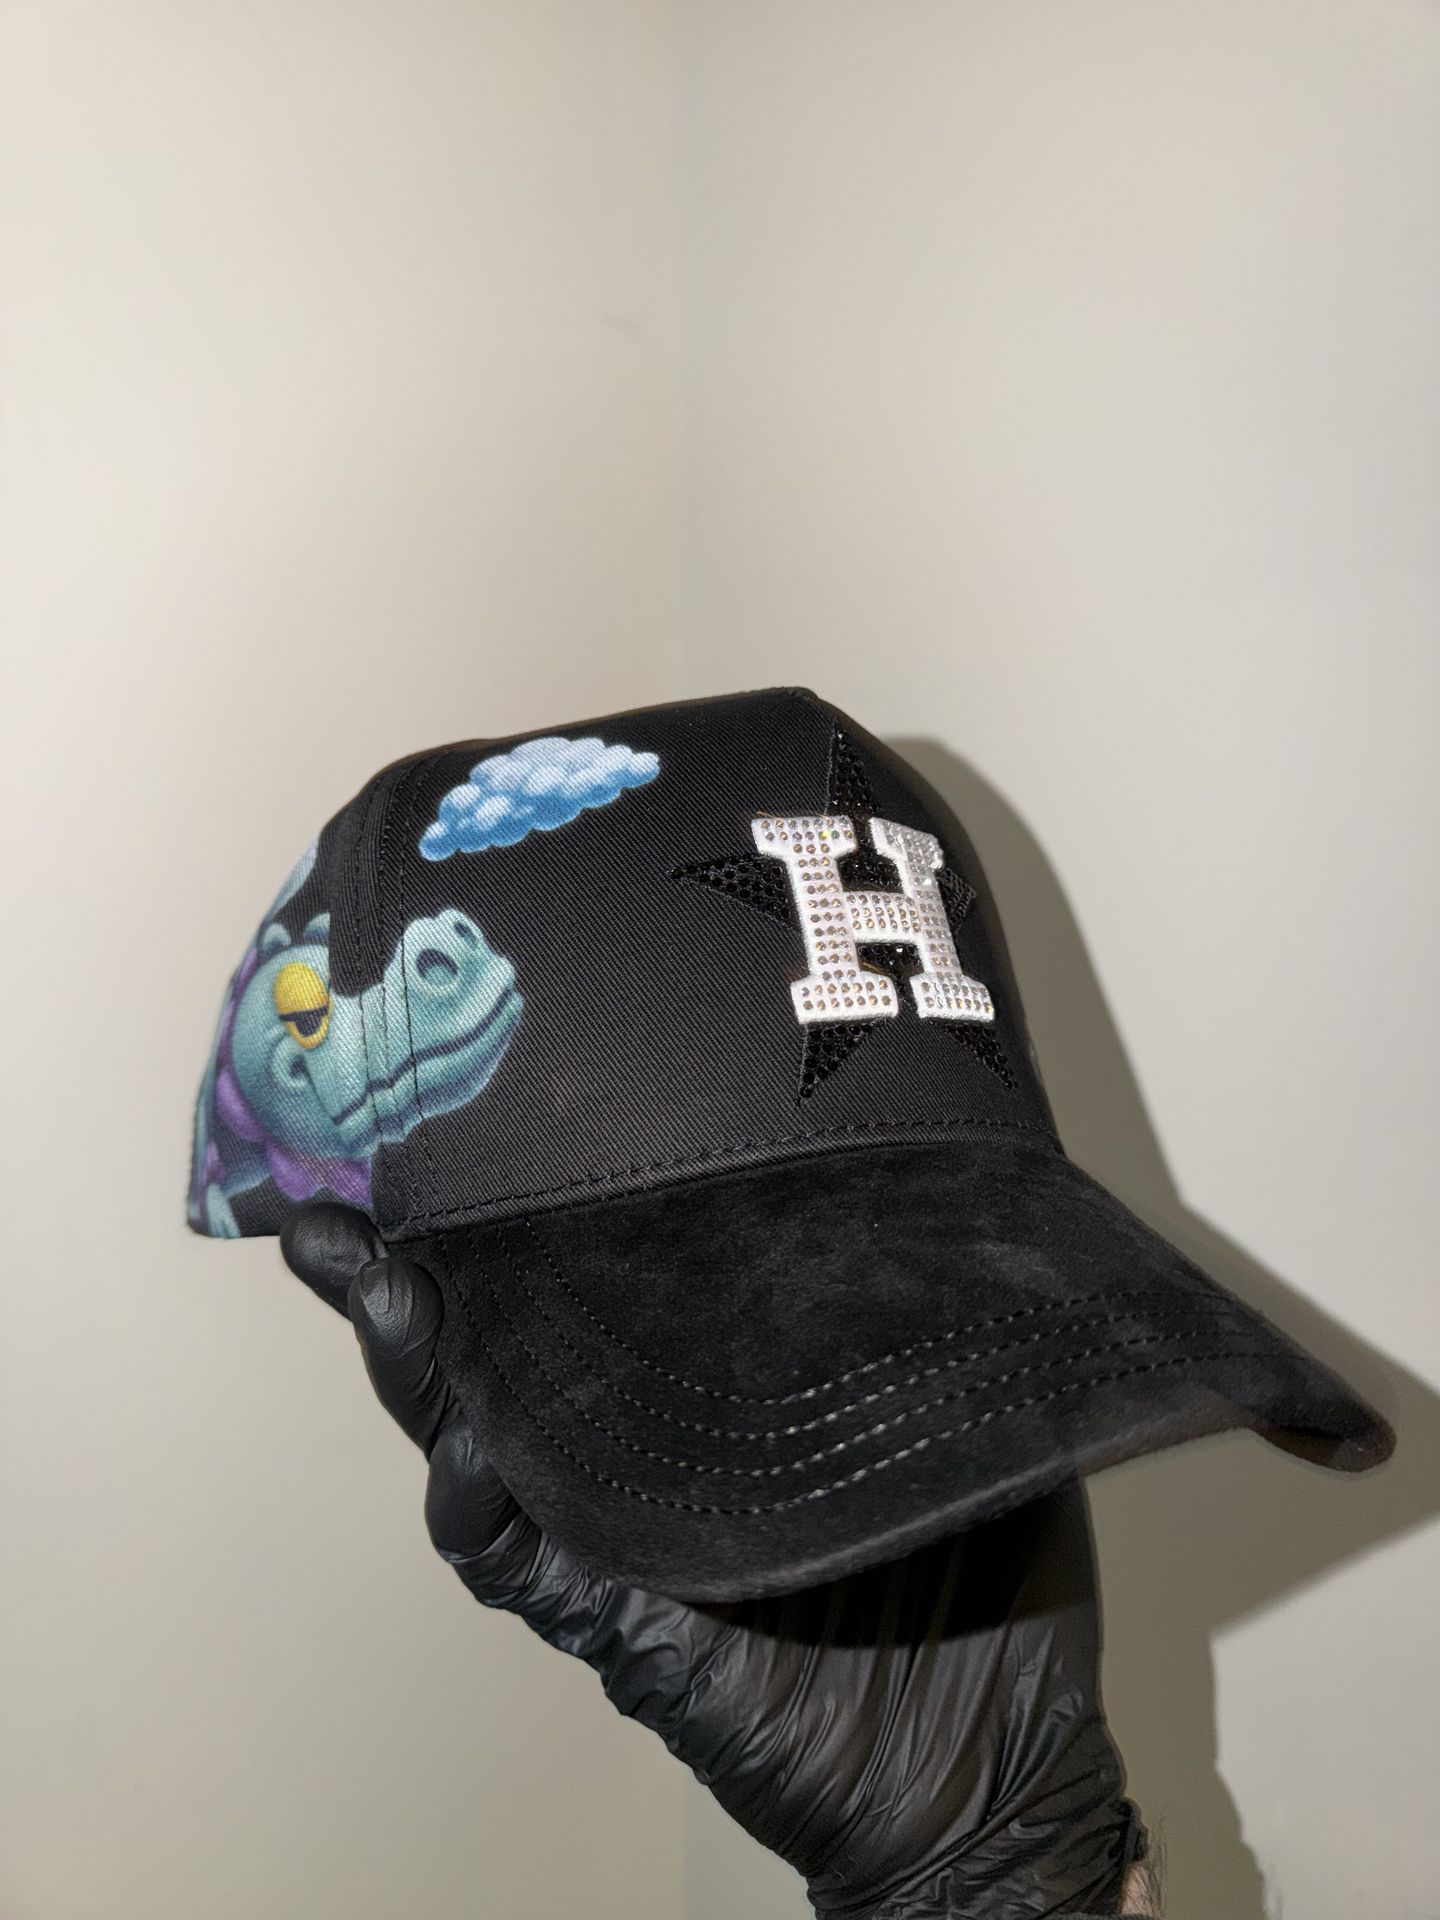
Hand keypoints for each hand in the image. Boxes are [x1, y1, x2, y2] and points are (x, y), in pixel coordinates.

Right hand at [283, 1202, 1153, 1918]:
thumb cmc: (988, 1571)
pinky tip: (461, 1459)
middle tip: (349, 1209)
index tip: (476, 1137)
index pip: (599, 1295)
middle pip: (503, 1356)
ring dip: (422, 1375)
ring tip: (387, 1292)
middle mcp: (640, 1458)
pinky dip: (483, 1513)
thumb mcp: (960, 1406)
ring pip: (484, 1445)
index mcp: (712, 1395)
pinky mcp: (625, 1628)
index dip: (529, 1226)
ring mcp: (620, 1542)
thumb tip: (920, 1179)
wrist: (997, 1758)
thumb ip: (921, 1312)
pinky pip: (528, 1569)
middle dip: (414, 1281)